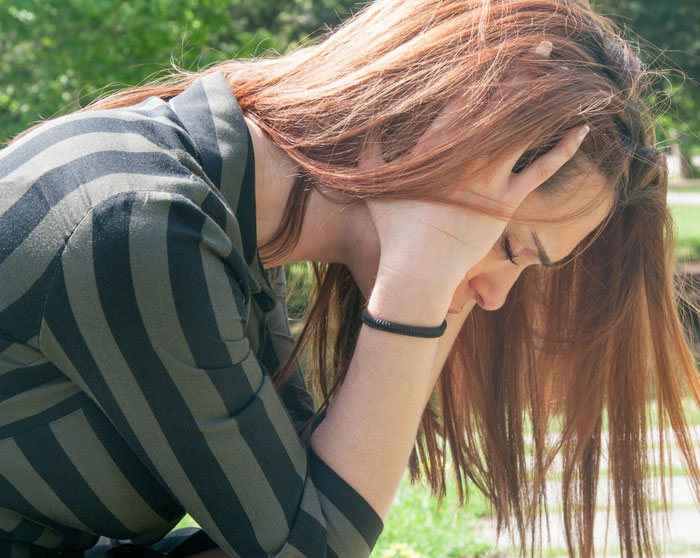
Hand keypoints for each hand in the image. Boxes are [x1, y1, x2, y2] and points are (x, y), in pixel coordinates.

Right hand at [363, 41, 587, 314]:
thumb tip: (371, 122)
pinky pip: (541, 170)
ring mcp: (490, 178)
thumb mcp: (375, 183)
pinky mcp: (507, 202)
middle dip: (523, 71)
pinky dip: (562, 150)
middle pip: (500, 104)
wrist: (417, 272)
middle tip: (543, 47)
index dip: (485, 71)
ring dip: (544, 101)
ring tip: (562, 75)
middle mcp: (467, 156)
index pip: (464, 98)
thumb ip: (374, 148)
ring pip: (523, 129)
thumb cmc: (394, 230)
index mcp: (435, 147)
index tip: (500, 52)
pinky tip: (581, 130)